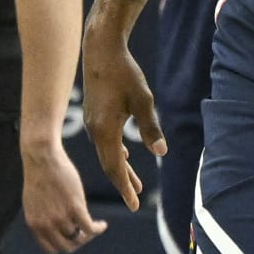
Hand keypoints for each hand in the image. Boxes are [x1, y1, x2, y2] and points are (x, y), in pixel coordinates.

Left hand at [22, 137, 107, 253]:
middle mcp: (46, 224)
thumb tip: (56, 227)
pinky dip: (98, 229)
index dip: (63, 245)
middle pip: (67, 246)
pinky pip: (90, 227)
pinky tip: (103, 225)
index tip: (71, 238)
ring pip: (80, 236)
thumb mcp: (35, 201)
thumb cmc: (39, 175)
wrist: (42, 157)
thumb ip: (43, 216)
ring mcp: (60, 217)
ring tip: (96, 225)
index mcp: (34, 224)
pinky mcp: (75, 207)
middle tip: (86, 233)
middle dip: (78, 242)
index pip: (51, 250)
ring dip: (90, 233)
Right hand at [82, 19, 164, 211]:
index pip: (115, 168)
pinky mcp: (94, 115)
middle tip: (135, 201)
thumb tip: (161, 152)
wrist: (101, 49)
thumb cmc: (124, 72)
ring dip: (121, 168)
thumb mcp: (143, 100)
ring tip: (135, 182)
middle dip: (123, 182)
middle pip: (109, 164)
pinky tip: (124, 155)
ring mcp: (93, 123)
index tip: (134, 204)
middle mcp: (96, 130)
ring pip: (107, 153)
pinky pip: (105, 141)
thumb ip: (151, 127)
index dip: (125, 187)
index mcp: (105, 130)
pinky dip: (115, 153)